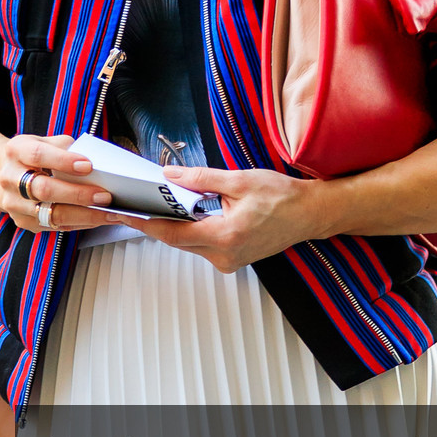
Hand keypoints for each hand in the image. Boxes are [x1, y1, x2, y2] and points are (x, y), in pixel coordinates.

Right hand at [0, 134, 113, 233]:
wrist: (3, 174)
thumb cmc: (33, 157)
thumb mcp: (44, 142)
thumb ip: (66, 148)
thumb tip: (95, 162)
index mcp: (16, 151)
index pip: (38, 155)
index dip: (63, 161)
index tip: (88, 166)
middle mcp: (10, 178)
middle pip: (44, 190)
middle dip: (77, 194)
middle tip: (104, 196)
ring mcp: (15, 203)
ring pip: (51, 214)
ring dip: (83, 215)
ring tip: (108, 213)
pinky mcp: (24, 221)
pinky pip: (55, 226)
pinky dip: (79, 223)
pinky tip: (96, 219)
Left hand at [110, 162, 329, 271]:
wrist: (310, 214)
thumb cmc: (282, 197)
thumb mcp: (239, 181)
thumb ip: (201, 178)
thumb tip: (169, 175)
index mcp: (225, 237)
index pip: (173, 233)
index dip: (146, 224)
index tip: (125, 215)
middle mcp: (225, 256)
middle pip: (177, 240)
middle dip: (154, 222)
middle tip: (130, 206)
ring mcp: (229, 261)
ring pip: (188, 244)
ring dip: (172, 225)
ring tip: (151, 206)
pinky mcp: (232, 259)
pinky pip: (202, 245)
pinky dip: (190, 230)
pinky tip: (182, 214)